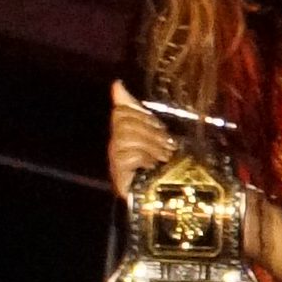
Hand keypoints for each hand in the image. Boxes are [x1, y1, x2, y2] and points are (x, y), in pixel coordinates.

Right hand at [108, 79, 173, 200]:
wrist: (164, 198)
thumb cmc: (162, 165)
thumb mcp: (156, 134)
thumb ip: (136, 111)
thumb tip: (117, 84)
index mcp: (125, 133)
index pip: (122, 111)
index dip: (143, 117)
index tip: (161, 130)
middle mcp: (116, 144)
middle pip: (123, 122)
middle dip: (150, 131)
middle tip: (165, 147)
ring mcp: (116, 160)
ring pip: (126, 136)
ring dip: (151, 147)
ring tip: (162, 159)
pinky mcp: (119, 175)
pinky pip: (129, 155)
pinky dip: (145, 159)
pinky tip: (153, 168)